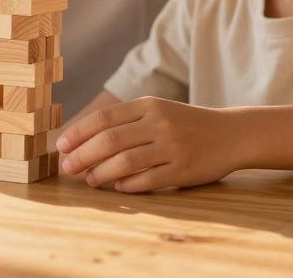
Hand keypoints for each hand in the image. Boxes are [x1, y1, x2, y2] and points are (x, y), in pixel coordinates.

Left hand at [55, 97, 242, 191]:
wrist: (231, 134)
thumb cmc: (184, 124)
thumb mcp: (156, 111)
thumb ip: (125, 122)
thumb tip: (81, 142)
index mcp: (148, 105)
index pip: (104, 118)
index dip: (78, 134)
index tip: (61, 147)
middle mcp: (159, 123)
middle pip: (109, 141)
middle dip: (82, 156)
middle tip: (67, 168)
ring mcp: (172, 146)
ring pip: (125, 162)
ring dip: (100, 174)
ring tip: (89, 180)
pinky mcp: (183, 170)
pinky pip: (147, 180)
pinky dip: (127, 185)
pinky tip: (116, 186)